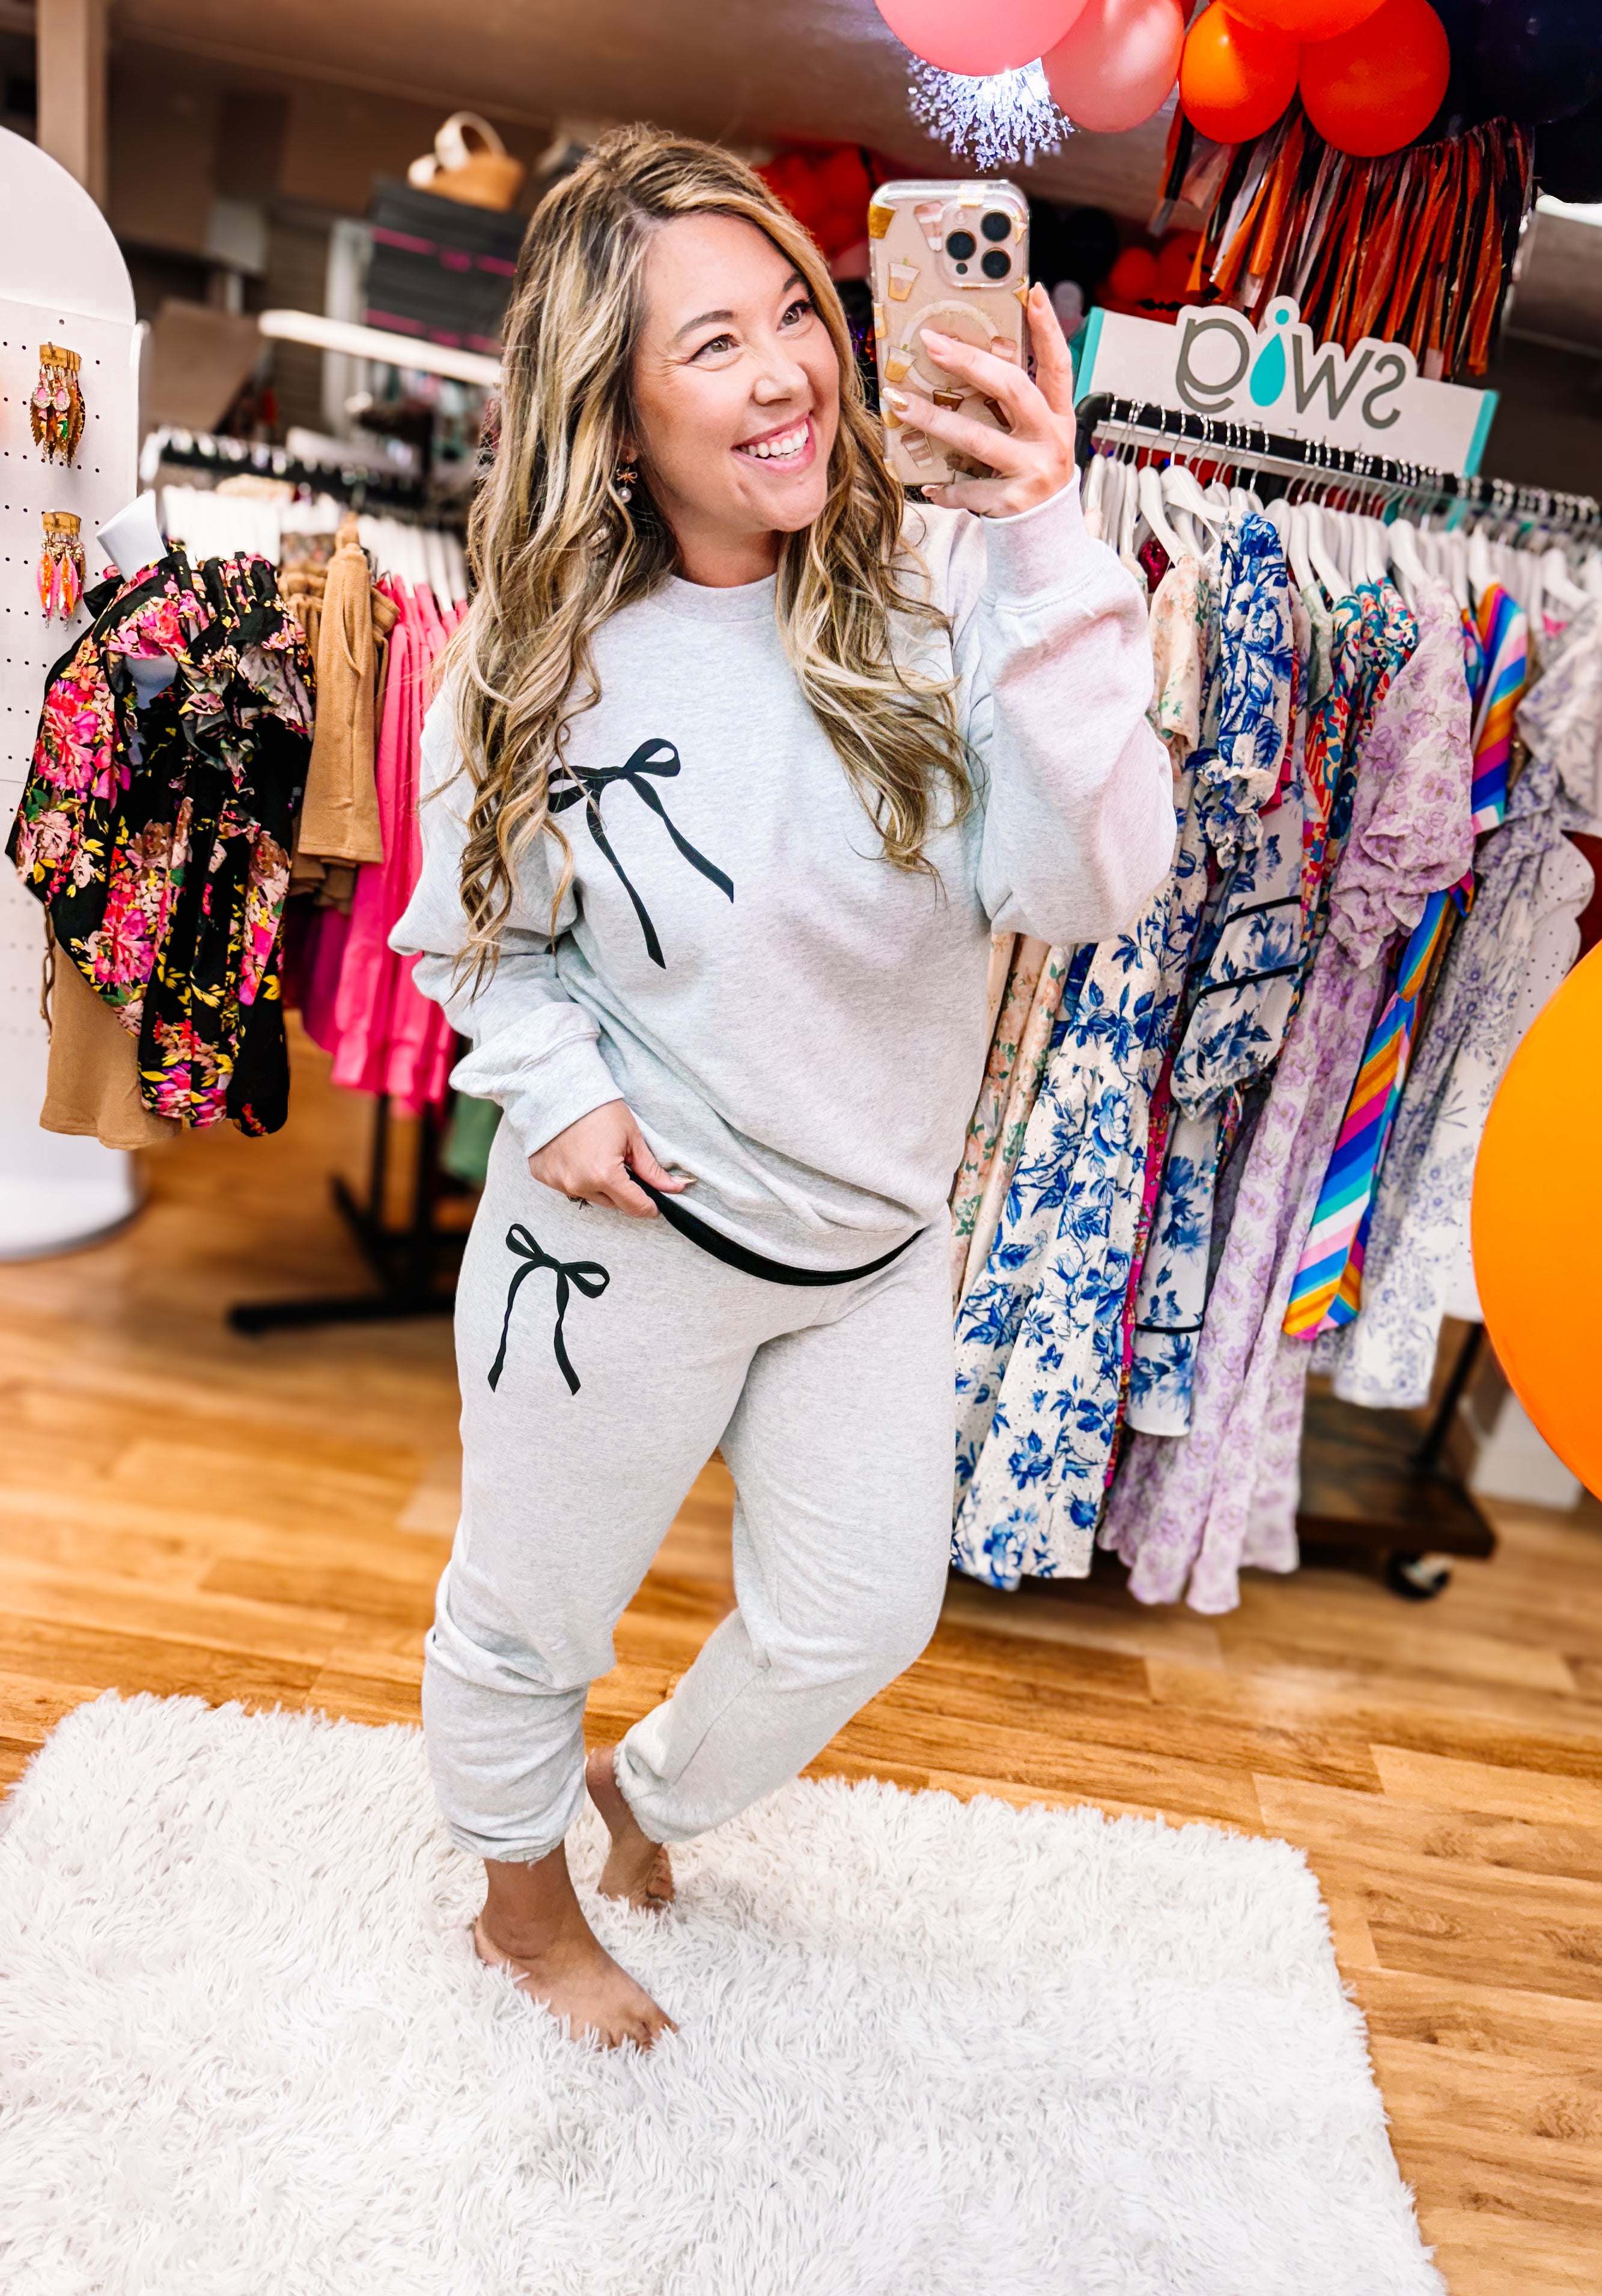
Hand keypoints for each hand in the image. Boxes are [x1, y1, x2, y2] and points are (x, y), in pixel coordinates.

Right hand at [527, 1100, 690, 1218]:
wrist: (559, 1089)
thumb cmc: (599, 1108)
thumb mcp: (632, 1137)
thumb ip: (652, 1169)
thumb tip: (675, 1187)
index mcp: (605, 1175)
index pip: (635, 1207)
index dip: (650, 1207)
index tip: (654, 1203)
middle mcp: (579, 1184)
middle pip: (613, 1204)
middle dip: (624, 1191)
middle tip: (623, 1164)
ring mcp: (558, 1182)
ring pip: (590, 1196)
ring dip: (599, 1185)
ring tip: (598, 1156)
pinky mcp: (543, 1176)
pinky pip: (567, 1186)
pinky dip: (576, 1176)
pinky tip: (578, 1155)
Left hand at [884, 281, 1075, 518]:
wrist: (1045, 533)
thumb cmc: (1032, 473)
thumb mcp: (1035, 434)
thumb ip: (1014, 403)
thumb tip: (967, 359)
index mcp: (1057, 415)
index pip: (1058, 364)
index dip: (1048, 329)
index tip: (1034, 293)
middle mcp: (1050, 438)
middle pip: (1012, 389)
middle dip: (970, 363)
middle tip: (933, 344)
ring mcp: (1033, 470)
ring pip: (978, 438)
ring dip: (934, 420)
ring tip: (900, 404)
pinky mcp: (1012, 500)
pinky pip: (968, 487)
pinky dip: (944, 487)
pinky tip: (926, 483)